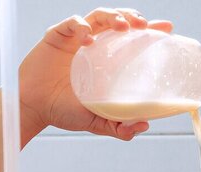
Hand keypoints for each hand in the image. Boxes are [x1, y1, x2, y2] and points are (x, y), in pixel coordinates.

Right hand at [18, 7, 172, 141]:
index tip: (167, 28)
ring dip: (113, 16)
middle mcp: (94, 45)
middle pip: (118, 20)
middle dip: (133, 17)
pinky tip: (88, 39)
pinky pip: (71, 23)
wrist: (34, 108)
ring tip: (124, 26)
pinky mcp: (56, 36)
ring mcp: (75, 39)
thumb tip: (144, 125)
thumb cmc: (65, 111)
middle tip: (145, 25)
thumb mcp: (97, 121)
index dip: (149, 31)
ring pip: (98, 16)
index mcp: (108, 60)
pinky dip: (81, 27)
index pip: (132, 39)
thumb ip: (119, 127)